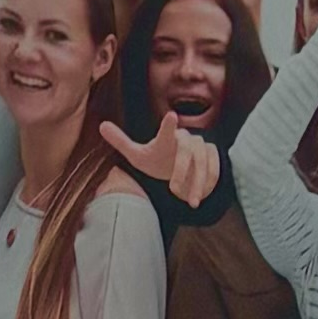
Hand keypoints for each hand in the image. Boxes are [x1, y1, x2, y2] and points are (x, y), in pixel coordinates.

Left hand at [100, 111, 220, 208]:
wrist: (177, 167)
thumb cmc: (156, 159)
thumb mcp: (137, 154)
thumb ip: (121, 141)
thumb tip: (101, 125)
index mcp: (167, 138)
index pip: (167, 131)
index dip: (168, 125)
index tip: (171, 116)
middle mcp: (185, 139)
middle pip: (188, 150)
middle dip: (182, 170)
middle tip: (174, 190)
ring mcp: (201, 147)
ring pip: (204, 161)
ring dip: (198, 182)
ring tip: (192, 202)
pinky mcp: (212, 156)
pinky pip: (215, 167)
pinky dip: (209, 182)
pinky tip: (200, 197)